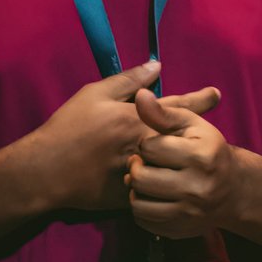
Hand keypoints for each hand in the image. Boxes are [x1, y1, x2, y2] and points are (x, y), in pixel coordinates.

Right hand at [16, 60, 209, 213]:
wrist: (45, 172)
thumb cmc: (68, 128)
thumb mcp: (94, 94)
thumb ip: (128, 81)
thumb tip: (156, 66)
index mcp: (138, 118)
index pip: (177, 106)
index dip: (199, 99)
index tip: (217, 94)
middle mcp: (144, 145)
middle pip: (179, 137)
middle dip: (198, 131)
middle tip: (215, 131)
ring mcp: (138, 172)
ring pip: (169, 164)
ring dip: (182, 159)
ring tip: (198, 157)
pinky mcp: (128, 195)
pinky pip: (152, 189)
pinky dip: (161, 183)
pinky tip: (172, 183)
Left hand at [127, 85, 236, 238]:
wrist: (232, 189)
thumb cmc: (208, 149)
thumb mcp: (192, 125)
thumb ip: (164, 112)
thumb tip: (140, 96)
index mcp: (200, 155)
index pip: (150, 147)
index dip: (148, 144)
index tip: (157, 145)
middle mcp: (196, 186)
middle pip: (140, 177)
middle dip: (137, 167)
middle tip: (145, 164)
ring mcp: (187, 212)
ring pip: (137, 202)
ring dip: (137, 189)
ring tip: (146, 180)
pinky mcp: (178, 230)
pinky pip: (143, 221)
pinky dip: (141, 207)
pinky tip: (151, 196)